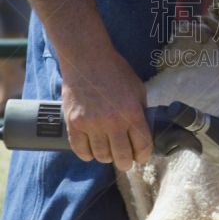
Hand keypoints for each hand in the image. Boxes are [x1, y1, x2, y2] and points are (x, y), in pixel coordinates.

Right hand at [61, 47, 152, 170]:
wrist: (87, 58)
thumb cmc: (114, 71)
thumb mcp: (138, 89)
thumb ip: (141, 111)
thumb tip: (143, 130)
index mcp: (132, 113)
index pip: (142, 147)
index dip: (143, 155)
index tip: (141, 156)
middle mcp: (113, 122)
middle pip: (122, 158)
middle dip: (126, 162)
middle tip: (125, 159)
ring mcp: (91, 124)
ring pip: (102, 156)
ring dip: (107, 157)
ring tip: (108, 150)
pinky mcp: (74, 123)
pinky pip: (81, 150)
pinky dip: (88, 154)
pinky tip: (92, 149)